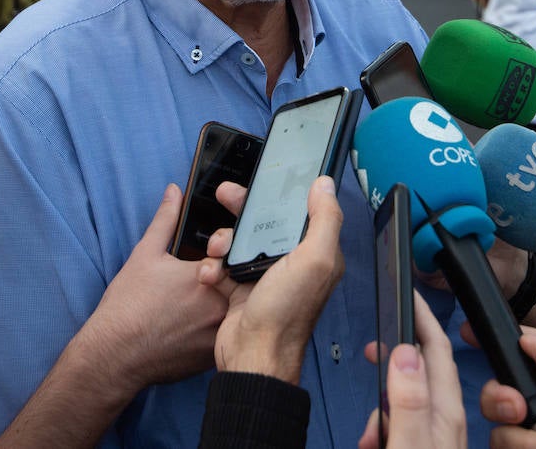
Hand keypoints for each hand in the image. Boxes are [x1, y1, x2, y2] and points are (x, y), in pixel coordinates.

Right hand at [86, 184, 230, 391]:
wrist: (114, 355)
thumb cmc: (128, 305)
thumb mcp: (145, 254)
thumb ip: (166, 220)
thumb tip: (174, 191)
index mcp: (208, 274)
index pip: (234, 253)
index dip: (226, 251)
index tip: (214, 252)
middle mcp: (221, 304)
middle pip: (240, 282)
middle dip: (228, 277)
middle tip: (205, 279)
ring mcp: (220, 332)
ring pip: (236, 310)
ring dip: (227, 302)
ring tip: (199, 303)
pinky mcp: (215, 355)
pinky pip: (226, 335)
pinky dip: (218, 327)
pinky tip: (197, 324)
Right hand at [198, 176, 344, 383]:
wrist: (251, 356)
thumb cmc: (285, 314)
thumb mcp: (314, 260)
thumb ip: (324, 219)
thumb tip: (326, 185)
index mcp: (315, 253)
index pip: (299, 211)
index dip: (280, 193)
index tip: (262, 180)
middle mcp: (292, 263)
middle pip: (264, 221)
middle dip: (242, 208)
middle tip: (225, 195)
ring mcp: (264, 275)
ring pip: (238, 239)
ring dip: (222, 240)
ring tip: (217, 251)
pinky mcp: (240, 288)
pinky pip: (222, 264)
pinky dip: (212, 266)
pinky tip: (210, 274)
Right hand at [357, 292, 467, 448]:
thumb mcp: (410, 445)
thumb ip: (409, 402)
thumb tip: (405, 352)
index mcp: (445, 409)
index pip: (436, 347)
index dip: (422, 316)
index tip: (407, 292)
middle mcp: (444, 417)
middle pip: (422, 366)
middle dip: (394, 353)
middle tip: (371, 349)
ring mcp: (435, 431)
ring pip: (408, 396)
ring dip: (383, 404)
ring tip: (370, 433)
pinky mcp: (423, 444)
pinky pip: (402, 420)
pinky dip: (383, 426)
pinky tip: (374, 443)